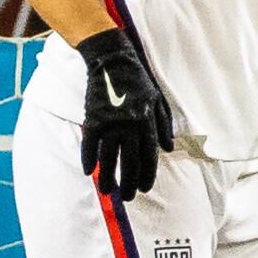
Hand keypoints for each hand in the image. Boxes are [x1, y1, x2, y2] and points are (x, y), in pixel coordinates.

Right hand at [78, 31, 177, 199]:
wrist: (111, 60)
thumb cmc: (137, 79)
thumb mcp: (158, 99)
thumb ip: (164, 125)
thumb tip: (169, 149)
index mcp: (147, 122)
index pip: (149, 157)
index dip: (147, 175)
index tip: (144, 189)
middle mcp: (130, 126)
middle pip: (130, 162)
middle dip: (129, 183)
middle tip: (127, 197)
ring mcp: (110, 123)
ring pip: (109, 157)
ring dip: (108, 177)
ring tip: (107, 191)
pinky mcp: (93, 119)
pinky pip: (89, 144)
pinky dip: (88, 159)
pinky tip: (88, 172)